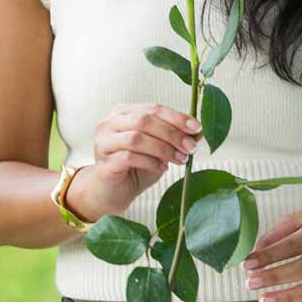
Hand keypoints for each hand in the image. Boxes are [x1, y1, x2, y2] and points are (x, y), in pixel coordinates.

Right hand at [69, 103, 201, 220]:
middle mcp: (108, 123)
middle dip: (172, 133)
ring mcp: (103, 142)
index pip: (152, 108)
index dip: (176, 117)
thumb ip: (173, 137)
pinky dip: (151, 162)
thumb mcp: (159, 149)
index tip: (196, 128)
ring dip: (163, 149)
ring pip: (137, 138)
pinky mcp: (104, 162)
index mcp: (122, 113)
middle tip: (190, 147)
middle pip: (144, 120)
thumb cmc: (136, 168)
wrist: (113, 193)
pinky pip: (130, 157)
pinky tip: (161, 168)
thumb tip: (197, 132)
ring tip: (179, 159)